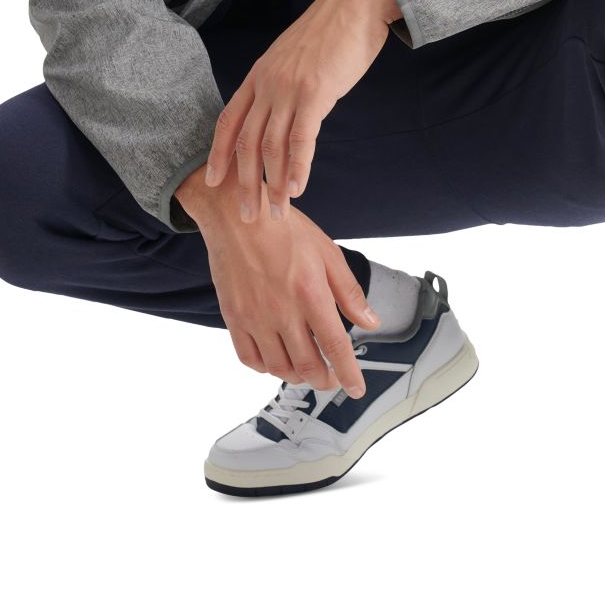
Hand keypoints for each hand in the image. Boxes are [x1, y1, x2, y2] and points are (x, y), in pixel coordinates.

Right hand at [180, 172, 380, 396]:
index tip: (356, 388)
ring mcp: (255, 317)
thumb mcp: (328, 253)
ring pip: (279, 367)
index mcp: (311, 294)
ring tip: (307, 370)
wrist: (238, 217)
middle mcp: (283, 311)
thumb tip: (370, 322)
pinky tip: (276, 360)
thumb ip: (349, 293)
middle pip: (308, 365)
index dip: (348, 374)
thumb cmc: (285, 230)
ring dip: (298, 376)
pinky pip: (250, 359)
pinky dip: (267, 368)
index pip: (335, 347)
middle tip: (332, 379)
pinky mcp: (234, 318)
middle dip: (325, 380)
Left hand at [204, 0, 399, 221]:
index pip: (228, 120)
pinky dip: (297, 168)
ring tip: (275, 211)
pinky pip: (301, 139)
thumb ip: (283, 83)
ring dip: (272, 184)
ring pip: (272, 147)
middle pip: (246, 143)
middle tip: (246, 214)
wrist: (356, 3)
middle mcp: (266, 83)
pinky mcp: (315, 93)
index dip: (218, 153)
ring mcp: (288, 88)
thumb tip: (285, 108)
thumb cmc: (332, 30)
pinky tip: (297, 189)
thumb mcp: (294, 56)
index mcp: (258, 74)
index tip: (212, 180)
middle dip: (244, 183)